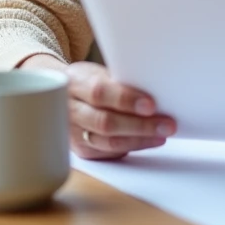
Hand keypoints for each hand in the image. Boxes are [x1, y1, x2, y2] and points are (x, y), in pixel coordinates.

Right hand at [21, 55, 175, 160]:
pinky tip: (149, 141)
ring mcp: (74, 133)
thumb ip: (118, 81)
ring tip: (163, 134)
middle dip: (140, 125)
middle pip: (106, 123)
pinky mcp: (82, 150)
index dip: (126, 99)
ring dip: (140, 140)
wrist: (57, 97)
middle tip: (167, 124)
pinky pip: (109, 153)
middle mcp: (71, 111)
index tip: (151, 104)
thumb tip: (154, 88)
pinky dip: (132, 147)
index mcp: (74, 84)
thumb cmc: (85, 81)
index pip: (100, 93)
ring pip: (109, 142)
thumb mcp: (96, 71)